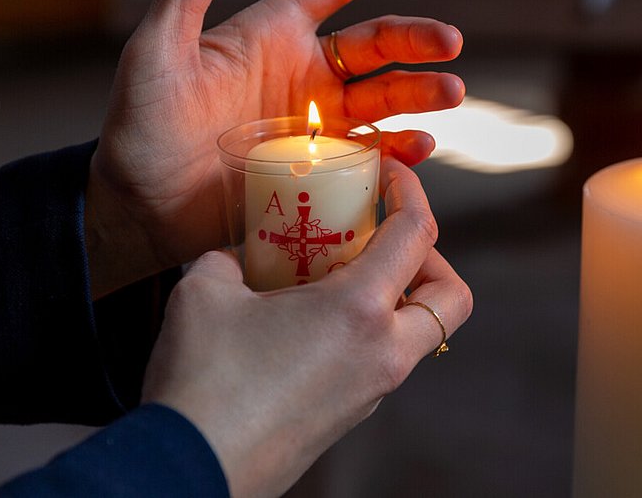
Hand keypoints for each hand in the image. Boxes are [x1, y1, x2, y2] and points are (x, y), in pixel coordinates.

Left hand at [85, 0, 463, 296]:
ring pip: (387, 97)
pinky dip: (403, 148)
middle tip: (449, 44)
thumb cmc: (140, 126)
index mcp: (274, 33)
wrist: (140, 208)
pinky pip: (375, 153)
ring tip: (453, 93)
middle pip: (379, 43)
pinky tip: (420, 144)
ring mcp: (319, 123)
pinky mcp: (323, 169)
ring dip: (423, 92)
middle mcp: (305, 72)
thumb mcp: (157, 50)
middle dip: (418, 39)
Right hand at [141, 158, 471, 497]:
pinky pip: (382, 362)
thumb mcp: (204, 294)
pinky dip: (367, 332)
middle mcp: (382, 355)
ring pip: (419, 335)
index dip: (411, 190)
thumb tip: (236, 256)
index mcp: (360, 312)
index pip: (418, 233)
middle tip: (381, 242)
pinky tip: (310, 324)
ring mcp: (372, 392)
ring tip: (335, 280)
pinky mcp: (352, 417)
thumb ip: (229, 259)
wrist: (188, 472)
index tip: (391, 174)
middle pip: (452, 296)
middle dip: (432, 258)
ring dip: (396, 298)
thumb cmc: (201, 382)